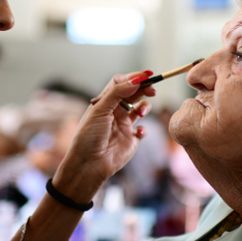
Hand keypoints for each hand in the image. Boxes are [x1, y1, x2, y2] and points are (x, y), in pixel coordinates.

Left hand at [53, 71, 155, 197]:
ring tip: (141, 113)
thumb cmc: (88, 136)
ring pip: (141, 108)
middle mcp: (115, 111)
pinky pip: (143, 129)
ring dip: (145, 107)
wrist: (89, 164)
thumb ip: (117, 93)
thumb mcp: (100, 110)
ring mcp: (123, 125)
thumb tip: (136, 80)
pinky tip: (138, 132)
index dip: (133, 77)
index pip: (121, 83)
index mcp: (104, 102)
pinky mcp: (131, 139)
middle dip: (144, 88)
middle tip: (153, 88)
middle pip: (133, 93)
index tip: (146, 76)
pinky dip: (144, 128)